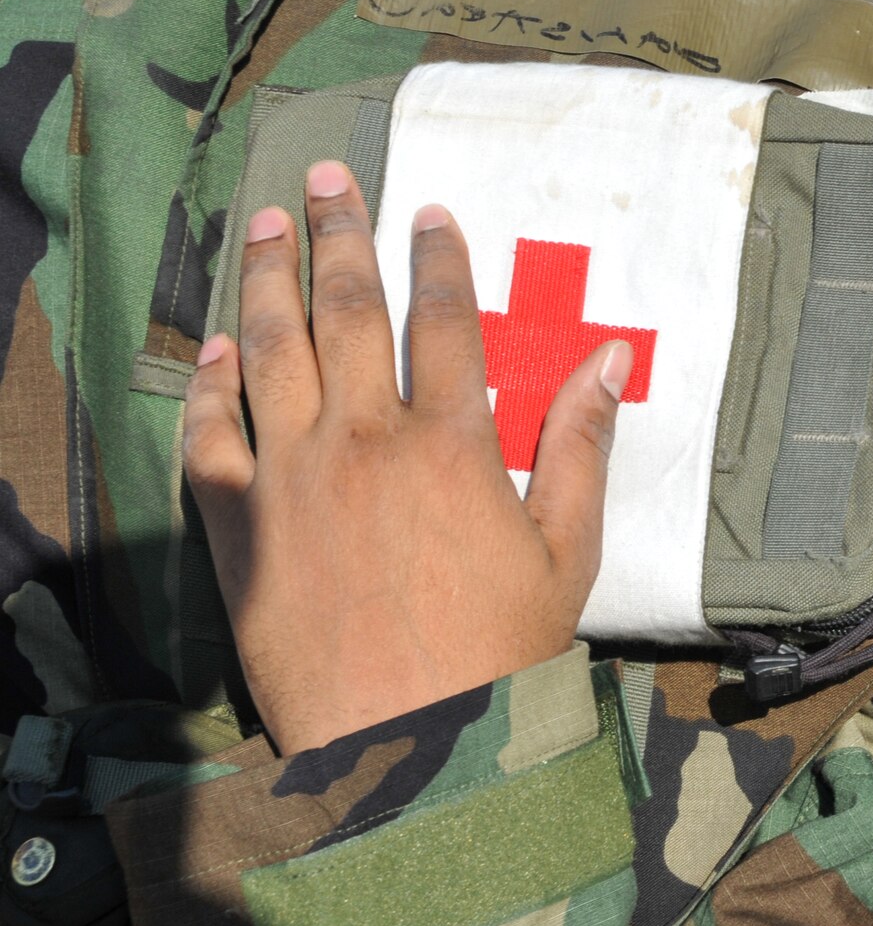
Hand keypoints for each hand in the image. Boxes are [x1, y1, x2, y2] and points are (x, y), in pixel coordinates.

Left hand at [181, 161, 630, 752]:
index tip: (425, 213)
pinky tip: (220, 346)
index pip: (443, 319)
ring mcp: (292, 478)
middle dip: (339, 236)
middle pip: (348, 310)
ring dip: (267, 278)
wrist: (410, 743)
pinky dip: (212, 383)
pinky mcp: (237, 526)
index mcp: (451, 442)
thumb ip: (582, 446)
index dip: (436, 258)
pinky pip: (212, 435)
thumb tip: (609, 360)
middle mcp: (365, 440)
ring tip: (266, 224)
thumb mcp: (568, 548)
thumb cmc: (503, 650)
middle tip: (329, 182)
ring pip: (273, 350)